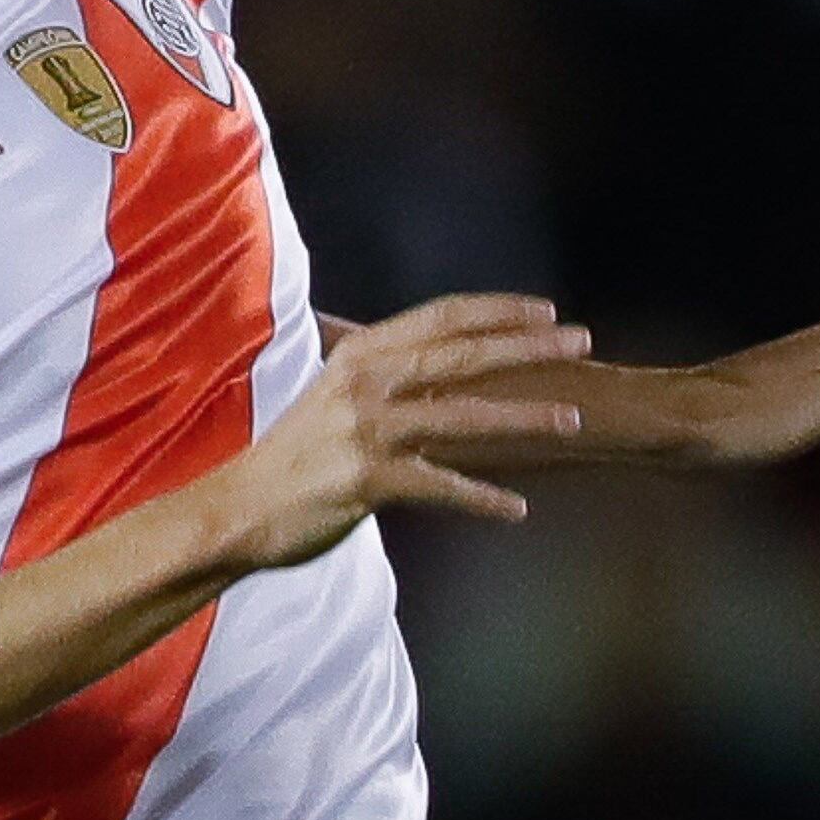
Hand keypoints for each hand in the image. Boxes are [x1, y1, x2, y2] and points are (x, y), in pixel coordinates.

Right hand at [219, 293, 591, 566]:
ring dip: (523, 418)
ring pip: (462, 417)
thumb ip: (382, 378)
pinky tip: (516, 510)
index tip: (545, 309)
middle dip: (527, 346)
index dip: (496, 310)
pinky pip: (441, 486)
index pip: (440, 317)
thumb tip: (434, 367)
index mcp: (359, 355)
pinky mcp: (369, 479)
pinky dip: (481, 499)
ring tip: (573, 420)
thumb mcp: (332, 397)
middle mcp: (366, 382)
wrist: (239, 506)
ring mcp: (368, 430)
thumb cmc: (292, 456)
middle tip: (580, 340)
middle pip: (461, 355)